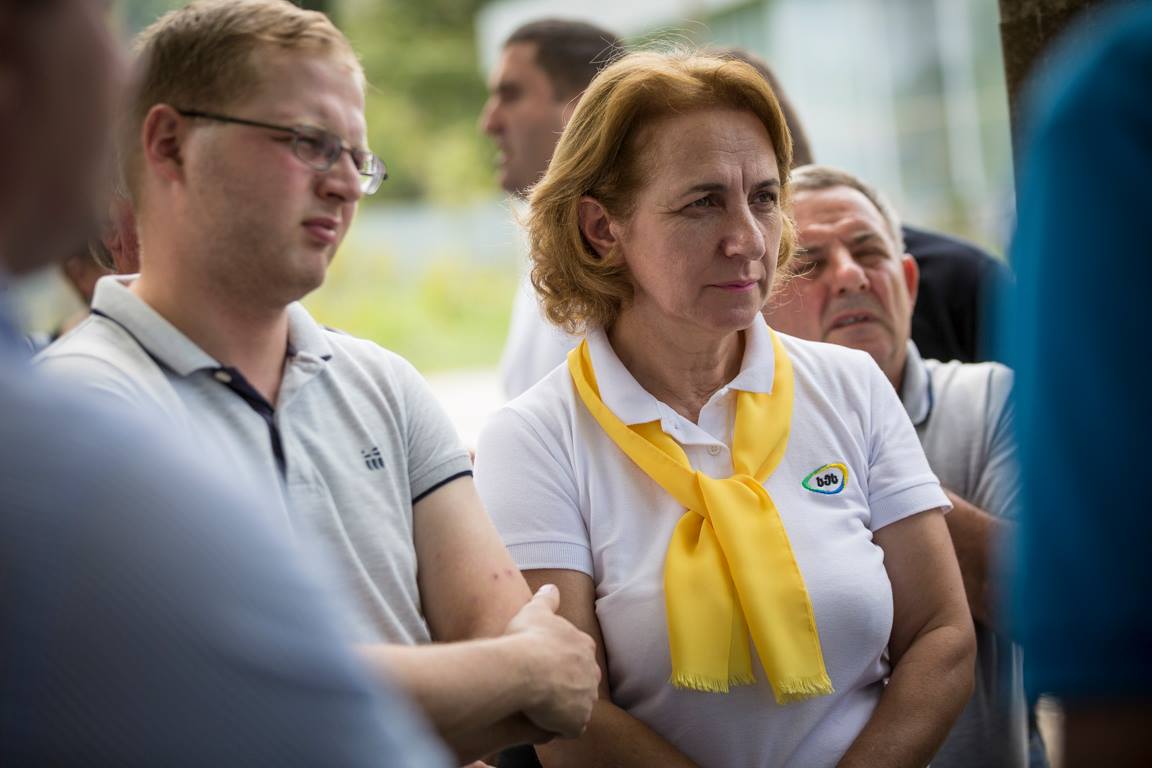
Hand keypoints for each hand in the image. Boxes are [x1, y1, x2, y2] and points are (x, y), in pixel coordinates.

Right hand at [503, 584, 599, 737]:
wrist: (524, 669)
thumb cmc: (527, 638)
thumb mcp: (535, 610)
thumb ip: (547, 599)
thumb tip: (551, 586)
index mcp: (584, 646)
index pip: (578, 655)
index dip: (560, 661)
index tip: (544, 664)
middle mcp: (592, 672)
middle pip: (581, 681)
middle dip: (566, 685)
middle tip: (541, 687)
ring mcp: (587, 699)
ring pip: (577, 706)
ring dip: (562, 708)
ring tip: (539, 707)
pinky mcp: (578, 722)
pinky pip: (570, 728)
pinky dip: (559, 727)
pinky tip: (541, 722)